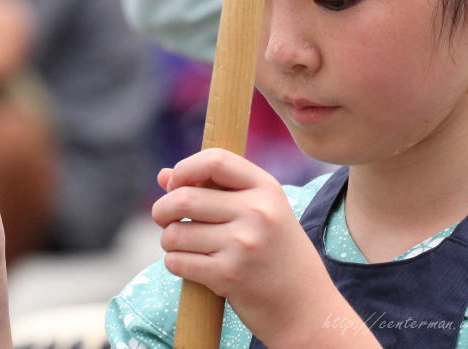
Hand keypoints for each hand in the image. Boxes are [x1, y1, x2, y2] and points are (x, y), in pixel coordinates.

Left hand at [152, 149, 326, 344]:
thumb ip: (214, 188)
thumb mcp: (260, 211)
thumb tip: (163, 175)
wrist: (305, 306)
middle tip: (165, 219)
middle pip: (183, 198)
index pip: (214, 159)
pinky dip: (174, 263)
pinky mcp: (229, 276)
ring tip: (183, 246)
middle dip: (162, 210)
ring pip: (175, 233)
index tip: (176, 184)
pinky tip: (190, 265)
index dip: (185, 168)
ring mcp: (243, 244)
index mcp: (266, 188)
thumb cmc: (276, 253)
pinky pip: (177, 261)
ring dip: (168, 240)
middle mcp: (256, 212)